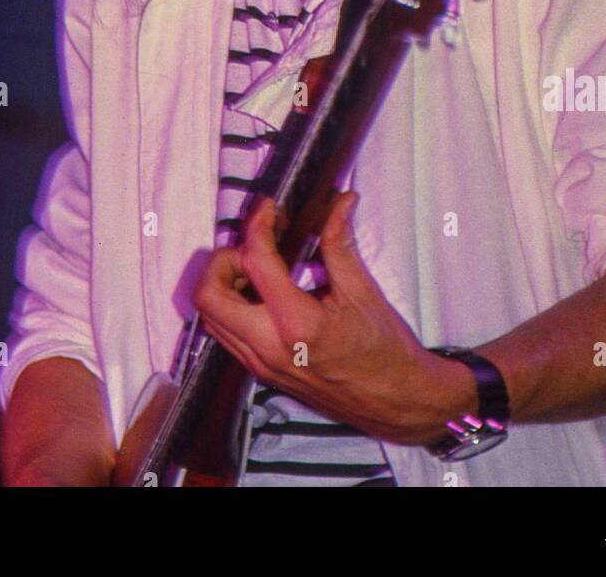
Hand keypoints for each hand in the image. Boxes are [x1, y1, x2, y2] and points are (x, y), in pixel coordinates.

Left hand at [192, 191, 475, 445]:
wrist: (395, 401)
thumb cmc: (385, 354)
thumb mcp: (364, 291)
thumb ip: (340, 242)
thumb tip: (339, 204)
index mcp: (298, 324)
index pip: (255, 262)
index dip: (258, 225)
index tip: (269, 211)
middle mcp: (270, 347)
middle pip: (209, 295)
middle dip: (224, 259)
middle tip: (253, 244)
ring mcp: (262, 364)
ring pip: (211, 318)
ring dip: (223, 284)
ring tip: (257, 266)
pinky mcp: (262, 373)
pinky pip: (226, 336)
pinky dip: (231, 308)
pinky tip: (261, 294)